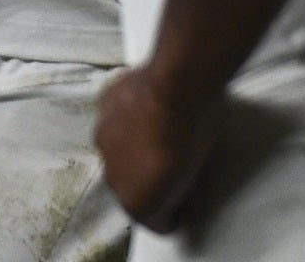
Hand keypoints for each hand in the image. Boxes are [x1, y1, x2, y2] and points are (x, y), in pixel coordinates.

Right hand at [96, 64, 222, 232]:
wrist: (178, 87)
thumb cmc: (196, 133)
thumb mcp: (200, 172)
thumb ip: (184, 188)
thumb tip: (185, 193)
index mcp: (137, 202)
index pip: (153, 218)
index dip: (175, 207)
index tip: (190, 193)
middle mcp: (111, 177)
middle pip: (133, 183)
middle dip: (151, 174)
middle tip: (176, 156)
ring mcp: (104, 139)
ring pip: (120, 148)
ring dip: (137, 142)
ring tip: (163, 124)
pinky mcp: (104, 105)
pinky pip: (116, 113)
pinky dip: (129, 111)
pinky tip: (149, 99)